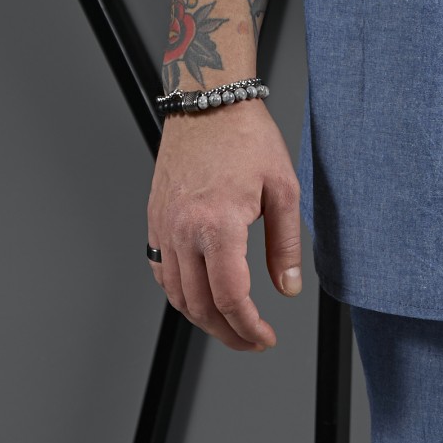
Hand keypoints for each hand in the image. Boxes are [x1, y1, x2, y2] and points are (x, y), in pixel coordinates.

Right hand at [146, 97, 302, 350]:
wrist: (208, 103)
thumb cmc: (245, 137)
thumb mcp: (283, 187)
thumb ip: (285, 244)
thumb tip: (288, 286)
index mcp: (217, 224)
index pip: (230, 297)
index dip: (249, 327)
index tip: (265, 337)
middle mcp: (182, 231)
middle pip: (199, 306)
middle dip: (227, 332)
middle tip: (250, 340)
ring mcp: (163, 227)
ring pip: (176, 295)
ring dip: (202, 318)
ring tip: (230, 324)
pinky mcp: (154, 220)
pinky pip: (161, 272)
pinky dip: (179, 293)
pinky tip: (200, 295)